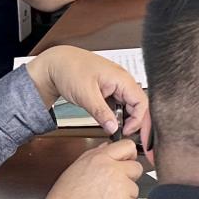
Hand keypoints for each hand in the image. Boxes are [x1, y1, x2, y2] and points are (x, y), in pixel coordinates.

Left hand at [25, 47, 150, 139]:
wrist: (56, 63)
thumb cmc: (69, 70)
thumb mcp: (85, 95)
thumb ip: (101, 113)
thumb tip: (114, 128)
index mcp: (122, 78)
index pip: (142, 103)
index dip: (138, 120)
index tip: (126, 132)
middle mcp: (123, 80)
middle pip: (138, 105)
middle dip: (134, 121)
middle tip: (123, 134)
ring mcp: (116, 84)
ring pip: (130, 105)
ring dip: (125, 118)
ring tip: (116, 129)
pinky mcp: (110, 89)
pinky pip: (120, 103)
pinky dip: (117, 114)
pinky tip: (111, 121)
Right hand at [39, 138, 143, 198]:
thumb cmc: (66, 196)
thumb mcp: (76, 167)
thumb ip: (95, 153)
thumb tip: (108, 146)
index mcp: (100, 159)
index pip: (128, 146)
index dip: (128, 155)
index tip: (126, 161)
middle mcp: (113, 171)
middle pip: (136, 168)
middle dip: (128, 177)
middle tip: (112, 186)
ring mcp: (121, 188)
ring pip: (134, 189)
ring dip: (124, 195)